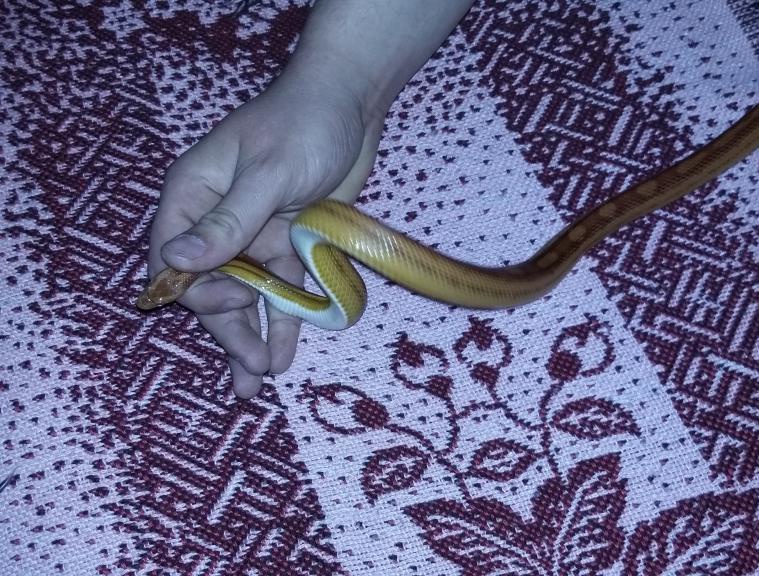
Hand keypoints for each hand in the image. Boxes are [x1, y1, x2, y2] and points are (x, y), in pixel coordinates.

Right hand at [147, 61, 382, 397]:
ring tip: (259, 382)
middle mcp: (217, 222)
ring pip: (246, 297)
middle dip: (228, 329)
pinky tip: (284, 355)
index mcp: (193, 197)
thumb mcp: (267, 174)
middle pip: (210, 287)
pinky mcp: (288, 246)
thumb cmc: (303, 126)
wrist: (352, 104)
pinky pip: (283, 290)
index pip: (172, 257)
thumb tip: (175, 265)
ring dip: (251, 337)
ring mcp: (254, 236)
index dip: (192, 292)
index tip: (227, 308)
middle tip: (252, 371)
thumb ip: (228, 222)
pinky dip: (286, 320)